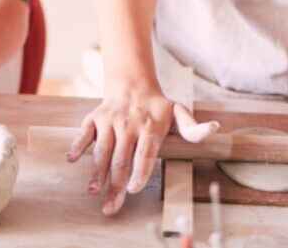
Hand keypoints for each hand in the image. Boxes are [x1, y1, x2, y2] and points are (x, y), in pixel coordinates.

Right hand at [67, 82, 219, 215]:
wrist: (132, 82)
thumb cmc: (157, 106)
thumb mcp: (179, 114)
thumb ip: (193, 128)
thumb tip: (214, 129)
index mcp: (151, 127)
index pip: (145, 153)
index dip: (140, 172)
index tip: (134, 189)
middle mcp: (129, 124)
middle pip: (122, 158)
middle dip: (116, 184)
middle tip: (111, 206)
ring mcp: (110, 120)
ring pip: (102, 149)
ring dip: (96, 171)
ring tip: (94, 190)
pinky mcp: (95, 118)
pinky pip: (84, 133)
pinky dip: (77, 145)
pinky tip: (73, 160)